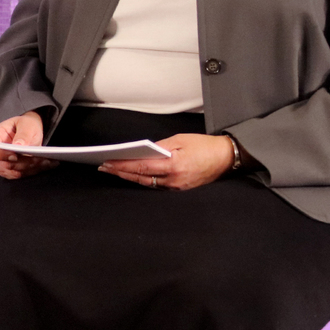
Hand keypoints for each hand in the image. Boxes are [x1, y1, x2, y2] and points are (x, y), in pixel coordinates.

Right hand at [0, 111, 55, 179]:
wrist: (28, 132)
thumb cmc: (25, 125)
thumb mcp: (26, 124)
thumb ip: (23, 134)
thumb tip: (18, 146)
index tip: (15, 154)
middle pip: (4, 164)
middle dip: (23, 162)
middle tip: (39, 157)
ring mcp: (1, 164)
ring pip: (14, 172)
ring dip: (31, 168)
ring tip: (46, 160)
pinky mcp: (11, 172)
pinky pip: (21, 175)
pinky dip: (33, 171)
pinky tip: (46, 164)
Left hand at [99, 133, 235, 190]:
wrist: (226, 158)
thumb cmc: (205, 146)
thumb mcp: (180, 140)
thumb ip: (160, 147)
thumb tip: (142, 151)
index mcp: (174, 165)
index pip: (141, 167)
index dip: (122, 166)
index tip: (108, 163)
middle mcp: (174, 180)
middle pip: (141, 178)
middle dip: (121, 173)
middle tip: (104, 168)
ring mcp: (177, 187)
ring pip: (147, 184)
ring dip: (130, 178)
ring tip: (114, 171)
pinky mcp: (180, 189)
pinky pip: (157, 186)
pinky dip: (143, 180)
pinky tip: (133, 176)